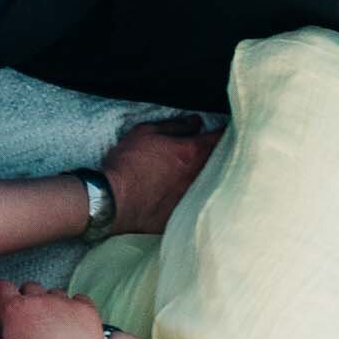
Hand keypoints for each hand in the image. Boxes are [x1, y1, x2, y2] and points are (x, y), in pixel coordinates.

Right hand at [0, 280, 116, 338]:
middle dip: (27, 297)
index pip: (1, 286)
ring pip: (54, 292)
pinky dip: (75, 308)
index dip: (0, 292)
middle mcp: (38, 299)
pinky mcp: (86, 308)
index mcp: (13, 309)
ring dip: (52, 303)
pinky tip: (72, 324)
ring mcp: (64, 302)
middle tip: (30, 317)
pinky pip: (78, 298)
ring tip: (52, 324)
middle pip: (29, 286)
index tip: (2, 300)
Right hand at [100, 116, 224, 234]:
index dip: (225, 133)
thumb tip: (196, 122)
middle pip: (222, 163)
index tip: (226, 131)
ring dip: (211, 178)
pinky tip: (187, 197)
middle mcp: (198, 175)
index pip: (220, 138)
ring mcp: (193, 197)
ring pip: (212, 185)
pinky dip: (197, 199)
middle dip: (222, 156)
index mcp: (191, 152)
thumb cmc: (126, 164)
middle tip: (217, 152)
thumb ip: (175, 126)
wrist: (111, 200)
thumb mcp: (145, 133)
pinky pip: (198, 206)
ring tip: (203, 175)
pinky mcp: (183, 216)